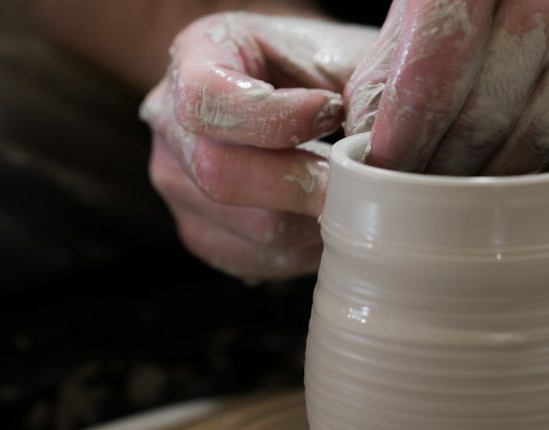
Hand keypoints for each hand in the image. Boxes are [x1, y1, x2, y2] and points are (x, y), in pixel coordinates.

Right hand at [142, 12, 377, 280]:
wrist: (300, 91)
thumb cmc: (324, 69)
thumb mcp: (344, 53)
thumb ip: (361, 87)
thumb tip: (379, 148)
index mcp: (196, 55)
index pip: (206, 99)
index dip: (273, 117)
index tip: (332, 111)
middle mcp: (169, 120)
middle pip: (219, 173)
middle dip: (302, 183)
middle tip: (357, 179)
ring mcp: (177, 182)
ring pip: (248, 227)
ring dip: (312, 220)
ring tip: (349, 196)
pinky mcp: (201, 230)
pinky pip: (255, 257)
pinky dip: (304, 248)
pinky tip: (324, 218)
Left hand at [345, 0, 548, 175]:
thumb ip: (406, 42)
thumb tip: (370, 135)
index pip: (436, 74)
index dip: (406, 139)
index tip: (385, 178)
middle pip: (491, 113)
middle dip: (448, 168)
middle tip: (425, 194)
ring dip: (504, 177)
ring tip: (474, 191)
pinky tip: (540, 168)